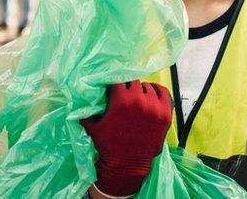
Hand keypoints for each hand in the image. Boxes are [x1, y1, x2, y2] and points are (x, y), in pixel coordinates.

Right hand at [81, 80, 171, 195]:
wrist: (127, 165)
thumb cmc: (109, 146)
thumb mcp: (93, 127)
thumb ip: (86, 111)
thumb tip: (80, 99)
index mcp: (121, 100)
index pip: (118, 80)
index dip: (115, 84)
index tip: (113, 88)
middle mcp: (139, 100)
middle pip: (133, 82)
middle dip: (127, 88)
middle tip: (124, 96)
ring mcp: (154, 107)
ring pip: (148, 87)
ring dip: (141, 91)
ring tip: (137, 98)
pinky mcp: (165, 114)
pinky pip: (163, 93)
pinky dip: (157, 91)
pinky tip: (151, 94)